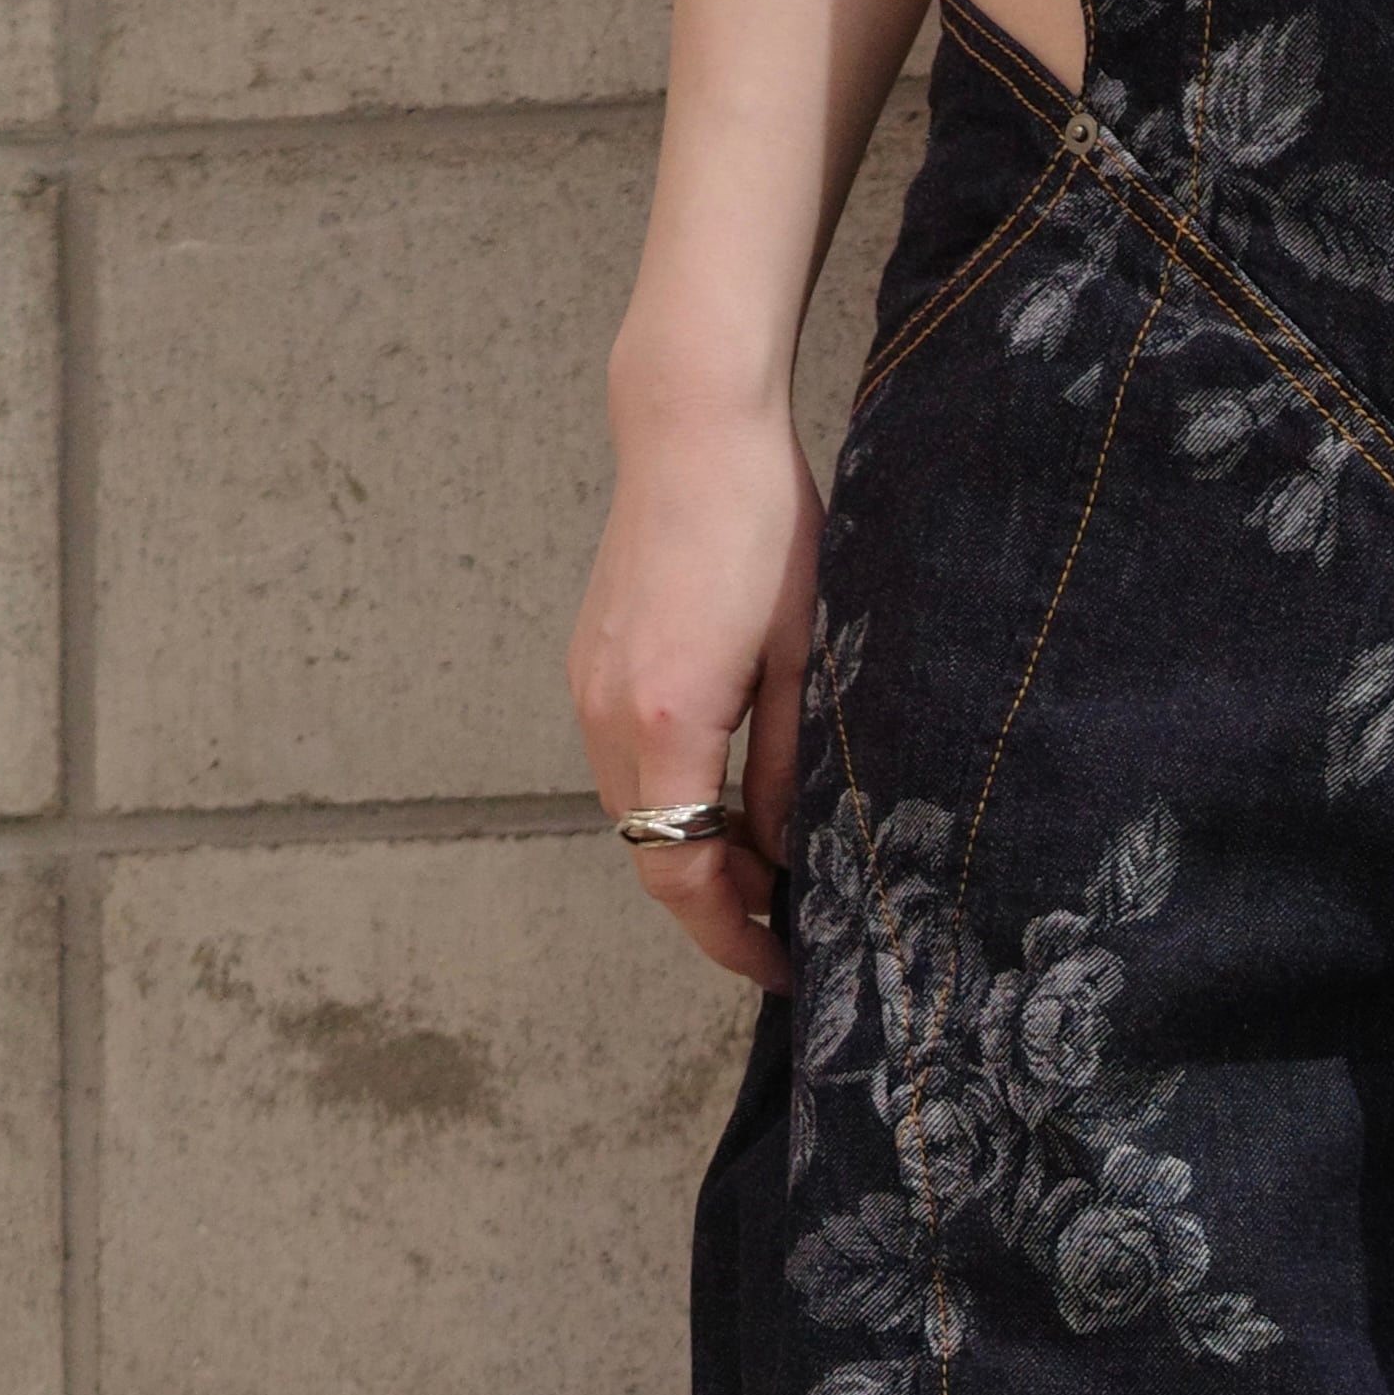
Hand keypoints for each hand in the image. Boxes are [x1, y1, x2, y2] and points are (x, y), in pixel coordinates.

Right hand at [568, 380, 822, 993]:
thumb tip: (789, 857)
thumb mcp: (805, 659)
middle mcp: (608, 712)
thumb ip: (789, 769)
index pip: (680, 873)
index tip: (781, 965)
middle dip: (716, 905)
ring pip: (635, 814)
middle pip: (650, 855)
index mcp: (667, 719)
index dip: (730, 936)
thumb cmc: (766, 528)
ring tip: (768, 869)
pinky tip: (727, 801)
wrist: (691, 430)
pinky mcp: (590, 665)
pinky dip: (673, 804)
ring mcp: (588, 687)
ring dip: (694, 854)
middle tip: (788, 924)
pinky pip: (626, 767)